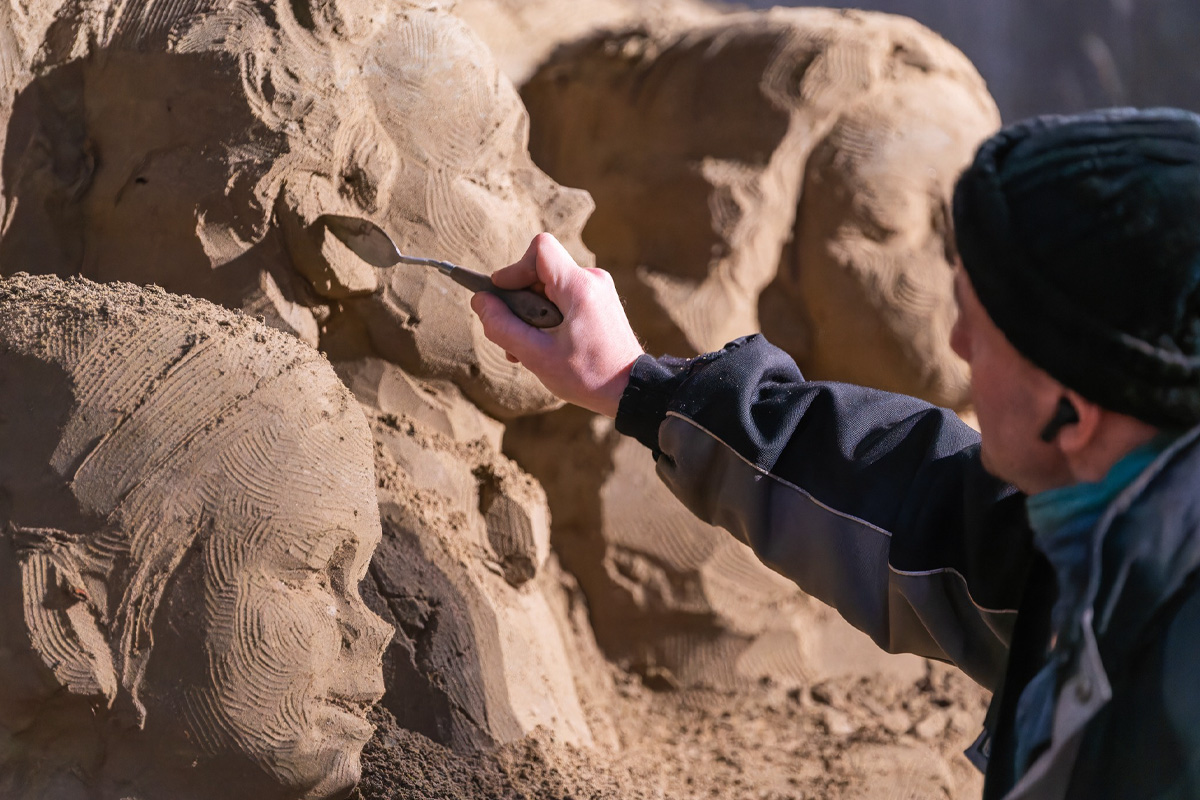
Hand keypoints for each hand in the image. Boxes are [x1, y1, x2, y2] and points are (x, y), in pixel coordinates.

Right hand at [471, 233, 643, 417]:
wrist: (632, 390)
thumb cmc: (588, 376)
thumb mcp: (536, 356)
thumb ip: (502, 327)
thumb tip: (480, 301)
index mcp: (579, 288)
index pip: (540, 249)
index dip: (514, 269)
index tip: (502, 295)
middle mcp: (592, 280)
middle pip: (540, 271)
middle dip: (519, 300)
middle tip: (512, 336)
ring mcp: (598, 290)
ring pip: (550, 286)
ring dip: (532, 312)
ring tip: (527, 348)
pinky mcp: (600, 301)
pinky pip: (564, 297)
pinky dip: (548, 316)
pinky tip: (545, 345)